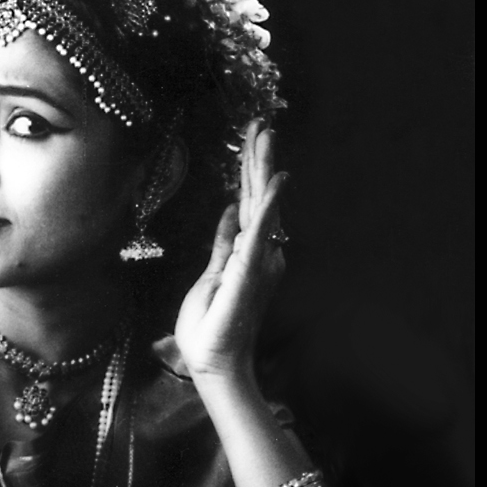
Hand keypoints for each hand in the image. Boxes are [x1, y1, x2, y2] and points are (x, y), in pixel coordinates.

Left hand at [172, 121, 286, 379]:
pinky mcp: (249, 271)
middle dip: (258, 160)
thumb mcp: (212, 274)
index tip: (253, 138)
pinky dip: (269, 205)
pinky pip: (261, 233)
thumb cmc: (210, 326)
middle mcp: (258, 252)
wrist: (212, 362)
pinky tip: (276, 181)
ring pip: (262, 206)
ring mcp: (256, 261)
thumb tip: (232, 211)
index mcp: (246, 251)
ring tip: (266, 136)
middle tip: (262, 124)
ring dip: (264, 170)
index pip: (249, 203)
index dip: (250, 171)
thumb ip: (225, 243)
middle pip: (259, 198)